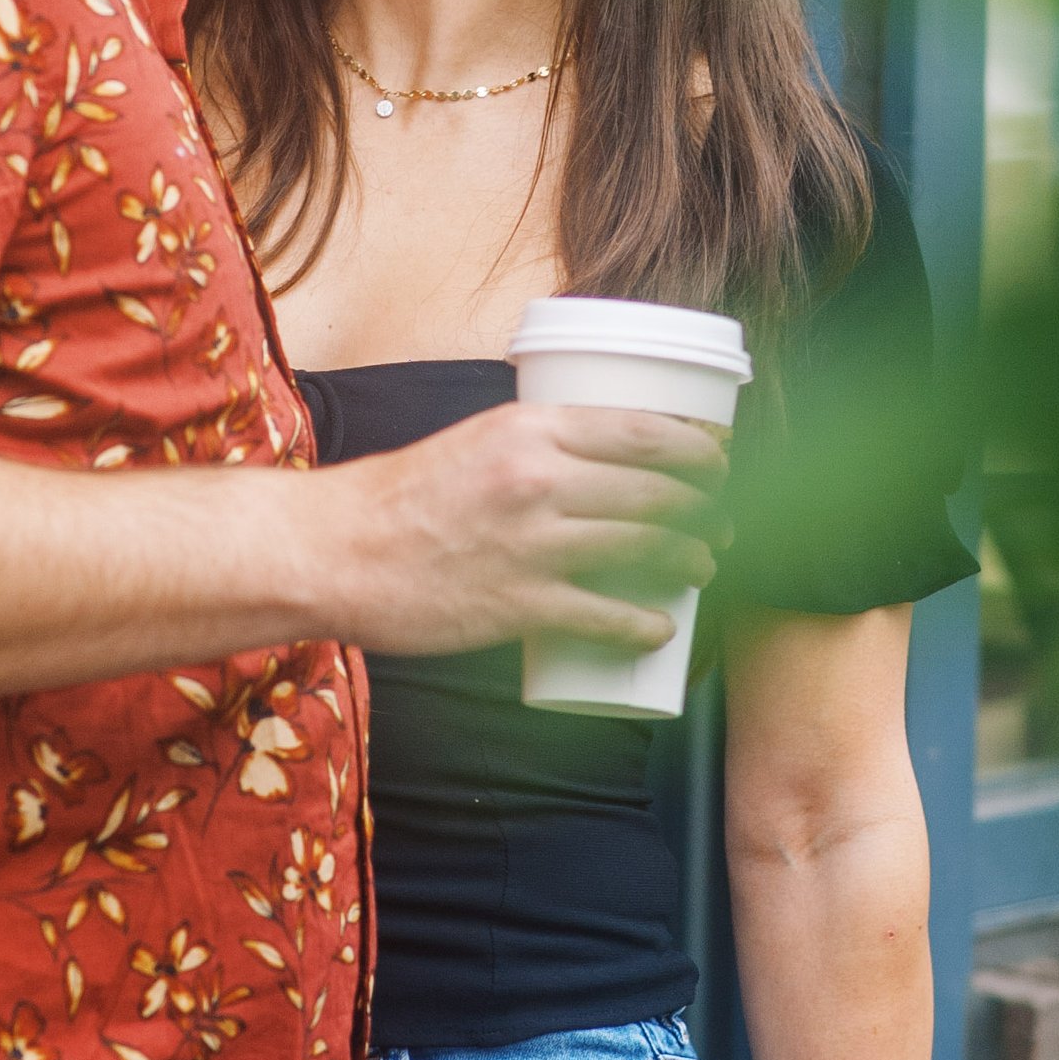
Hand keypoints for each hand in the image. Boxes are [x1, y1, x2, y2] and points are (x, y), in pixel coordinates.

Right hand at [335, 399, 726, 660]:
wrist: (337, 552)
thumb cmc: (400, 498)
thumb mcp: (475, 442)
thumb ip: (533, 445)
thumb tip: (591, 456)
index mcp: (531, 430)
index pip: (645, 432)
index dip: (699, 450)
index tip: (720, 462)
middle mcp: (540, 481)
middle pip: (658, 492)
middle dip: (707, 510)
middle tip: (721, 522)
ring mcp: (533, 545)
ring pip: (644, 550)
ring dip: (690, 561)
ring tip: (702, 567)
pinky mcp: (520, 605)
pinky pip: (606, 616)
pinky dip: (644, 625)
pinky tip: (660, 629)